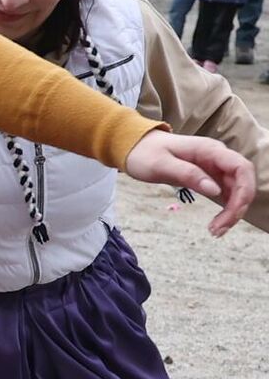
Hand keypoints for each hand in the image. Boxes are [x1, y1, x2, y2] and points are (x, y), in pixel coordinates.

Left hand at [123, 129, 255, 234]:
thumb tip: (215, 191)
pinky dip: (226, 209)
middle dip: (238, 207)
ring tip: (215, 231)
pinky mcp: (210, 176)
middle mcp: (218, 157)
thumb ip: (188, 175)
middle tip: (218, 230)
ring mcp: (215, 167)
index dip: (243, 191)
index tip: (231, 213)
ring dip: (233, 211)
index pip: (241, 168)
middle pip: (243, 182)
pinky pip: (227, 193)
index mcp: (210, 150)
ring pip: (237, 190)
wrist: (136, 147)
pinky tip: (216, 223)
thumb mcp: (161, 165)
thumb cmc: (145, 153)